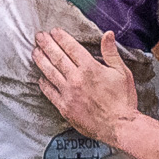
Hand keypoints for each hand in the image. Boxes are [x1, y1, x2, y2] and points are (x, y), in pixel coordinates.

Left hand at [33, 29, 138, 145]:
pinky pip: (50, 93)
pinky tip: (41, 77)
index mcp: (90, 68)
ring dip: (41, 60)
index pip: (71, 48)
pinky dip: (44, 84)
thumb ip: (111, 53)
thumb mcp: (122, 72)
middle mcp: (76, 79)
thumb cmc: (123, 100)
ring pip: (50, 73)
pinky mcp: (65, 107)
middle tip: (39, 36)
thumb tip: (107, 34)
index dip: (61, 38)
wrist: (120, 126)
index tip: (54, 31)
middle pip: (57, 57)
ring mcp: (68, 94)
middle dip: (46, 44)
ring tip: (35, 52)